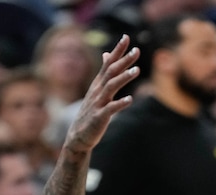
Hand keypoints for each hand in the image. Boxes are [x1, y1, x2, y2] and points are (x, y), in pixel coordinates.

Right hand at [64, 35, 139, 154]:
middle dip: (124, 60)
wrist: (78, 136)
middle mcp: (98, 91)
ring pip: (111, 87)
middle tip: (137, 51)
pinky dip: (120, 104)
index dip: (117, 50)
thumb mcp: (96, 90)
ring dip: (124, 78)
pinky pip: (110, 109)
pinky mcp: (99, 117)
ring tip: (137, 70)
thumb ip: (104, 73)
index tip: (126, 37)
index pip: (108, 63)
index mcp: (98, 84)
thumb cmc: (90, 113)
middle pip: (111, 71)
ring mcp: (98, 103)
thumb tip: (107, 55)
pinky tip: (130, 100)